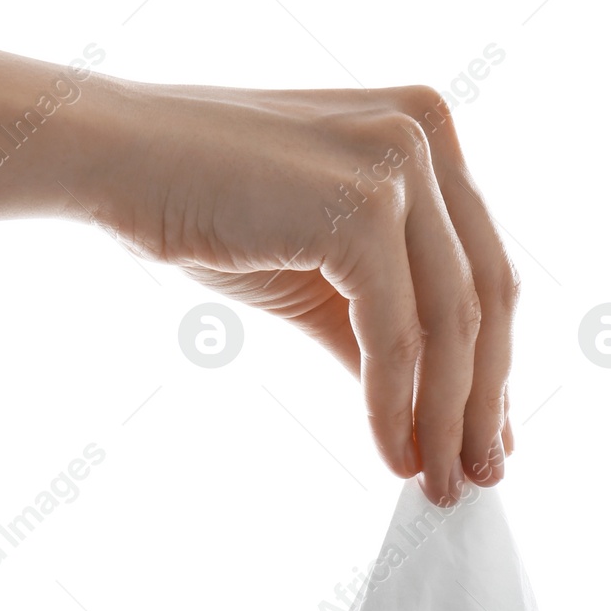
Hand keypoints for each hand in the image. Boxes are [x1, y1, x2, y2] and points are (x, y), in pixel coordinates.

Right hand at [81, 83, 517, 504]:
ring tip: (437, 481)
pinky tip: (393, 453)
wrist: (116, 161)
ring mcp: (400, 163)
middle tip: (477, 477)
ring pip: (451, 323)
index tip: (489, 438)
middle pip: (488, 296)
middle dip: (484, 401)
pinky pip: (395, 334)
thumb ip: (389, 330)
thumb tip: (440, 418)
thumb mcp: (325, 272)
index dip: (494, 364)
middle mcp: (428, 131)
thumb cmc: (210, 206)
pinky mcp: (361, 207)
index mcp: (429, 128)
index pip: (485, 267)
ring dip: (447, 419)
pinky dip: (396, 405)